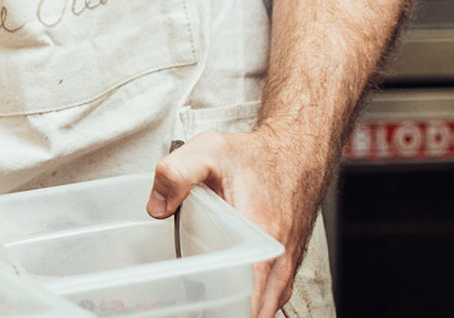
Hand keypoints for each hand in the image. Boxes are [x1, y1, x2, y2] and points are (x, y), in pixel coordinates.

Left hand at [146, 125, 323, 315]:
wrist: (297, 153)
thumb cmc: (256, 156)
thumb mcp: (210, 151)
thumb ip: (178, 173)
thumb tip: (156, 207)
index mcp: (262, 236)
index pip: (248, 298)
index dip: (223, 310)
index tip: (201, 308)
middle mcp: (279, 259)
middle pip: (255, 311)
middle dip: (225, 312)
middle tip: (196, 305)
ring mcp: (285, 266)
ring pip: (264, 309)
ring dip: (238, 310)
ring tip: (207, 302)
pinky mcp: (285, 267)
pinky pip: (269, 299)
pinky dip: (250, 304)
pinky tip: (225, 295)